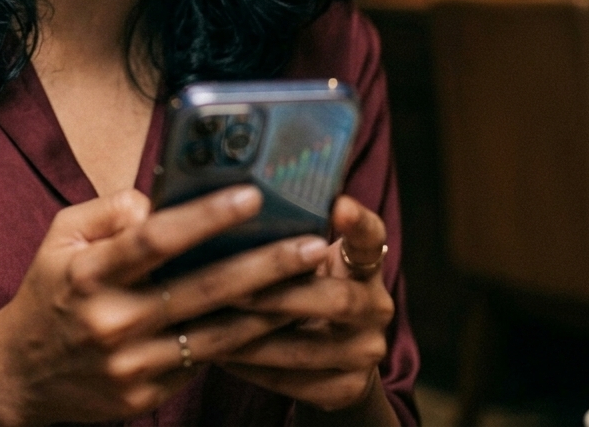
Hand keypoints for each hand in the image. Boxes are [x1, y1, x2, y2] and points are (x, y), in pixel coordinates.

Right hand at [0, 186, 331, 425]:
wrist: (20, 374)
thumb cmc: (49, 290)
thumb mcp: (60, 236)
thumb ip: (108, 212)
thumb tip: (155, 202)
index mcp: (89, 272)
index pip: (155, 240)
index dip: (206, 217)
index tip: (251, 195)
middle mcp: (113, 319)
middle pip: (201, 289)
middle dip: (264, 265)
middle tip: (312, 243)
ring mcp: (132, 363)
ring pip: (216, 333)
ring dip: (271, 308)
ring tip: (314, 282)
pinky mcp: (147, 393)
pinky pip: (205, 361)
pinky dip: (246, 339)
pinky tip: (280, 319)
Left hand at [218, 196, 395, 417]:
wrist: (331, 355)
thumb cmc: (301, 284)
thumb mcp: (303, 257)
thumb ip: (285, 233)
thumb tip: (223, 199)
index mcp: (365, 262)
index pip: (372, 236)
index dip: (359, 222)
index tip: (339, 205)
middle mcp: (376, 306)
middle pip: (339, 300)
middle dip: (282, 294)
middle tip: (236, 287)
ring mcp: (366, 352)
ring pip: (308, 348)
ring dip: (255, 336)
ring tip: (211, 323)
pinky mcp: (348, 389)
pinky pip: (295, 382)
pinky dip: (252, 368)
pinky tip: (217, 353)